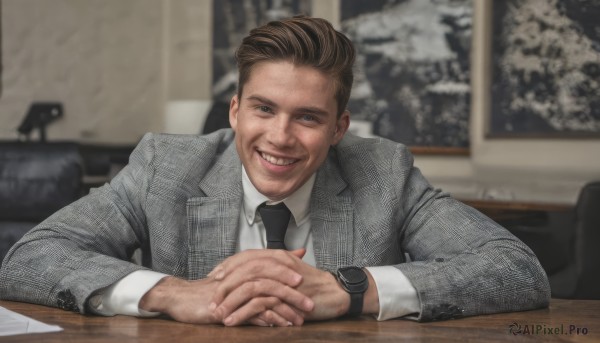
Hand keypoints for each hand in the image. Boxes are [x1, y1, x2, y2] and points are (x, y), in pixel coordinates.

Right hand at [139, 264, 312, 325]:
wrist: (183, 299)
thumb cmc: (214, 289)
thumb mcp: (242, 277)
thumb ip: (269, 267)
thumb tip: (298, 252)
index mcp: (245, 265)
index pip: (273, 264)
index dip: (291, 273)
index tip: (309, 284)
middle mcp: (240, 275)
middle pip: (272, 278)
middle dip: (293, 293)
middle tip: (310, 305)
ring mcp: (233, 291)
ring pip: (264, 296)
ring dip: (284, 310)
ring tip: (298, 321)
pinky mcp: (227, 307)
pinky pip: (251, 313)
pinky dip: (267, 320)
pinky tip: (279, 326)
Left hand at [210, 249, 350, 323]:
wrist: (335, 294)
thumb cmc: (312, 287)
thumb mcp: (286, 277)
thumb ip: (270, 273)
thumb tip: (249, 279)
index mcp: (275, 256)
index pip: (244, 257)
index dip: (227, 268)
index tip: (213, 280)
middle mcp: (277, 262)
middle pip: (242, 270)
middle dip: (223, 287)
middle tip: (212, 301)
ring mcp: (281, 277)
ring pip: (247, 286)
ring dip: (230, 302)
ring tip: (219, 315)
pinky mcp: (286, 294)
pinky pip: (258, 302)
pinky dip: (243, 313)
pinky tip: (234, 321)